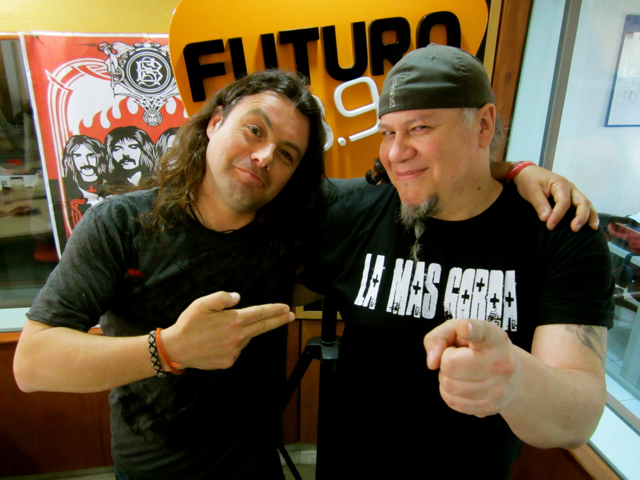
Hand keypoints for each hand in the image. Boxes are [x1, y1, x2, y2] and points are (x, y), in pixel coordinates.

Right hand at [162, 291, 294, 369]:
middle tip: (291, 316)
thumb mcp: (202, 303)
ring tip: (220, 330)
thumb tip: (238, 298)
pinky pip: (236, 349)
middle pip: (263, 327)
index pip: (260, 313)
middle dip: (278, 320)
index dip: (274, 310)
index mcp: (233, 321)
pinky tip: (216, 342)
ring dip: (242, 332)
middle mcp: (237, 337)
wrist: (176, 349)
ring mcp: (234, 351)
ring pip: (245, 338)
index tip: (286, 308)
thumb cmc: (188, 324)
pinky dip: (232, 343)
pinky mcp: (229, 361)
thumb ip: (222, 298)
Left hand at [424, 319, 517, 416]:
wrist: (511, 377)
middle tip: (458, 357)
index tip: (464, 328)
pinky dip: (450, 392)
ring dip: (447, 377)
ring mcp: (497, 389)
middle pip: (450, 364)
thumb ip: (439, 336)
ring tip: (461, 371)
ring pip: (448, 385)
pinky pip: (451, 401)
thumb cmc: (479, 349)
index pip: (482, 333)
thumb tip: (432, 362)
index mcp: (494, 339)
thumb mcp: (458, 331)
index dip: (471, 330)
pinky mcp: (490, 408)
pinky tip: (463, 384)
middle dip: (446, 360)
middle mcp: (501, 363)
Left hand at [512, 165, 597, 231]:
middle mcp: (570, 187)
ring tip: (592, 228)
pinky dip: (588, 214)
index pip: (564, 202)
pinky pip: (583, 205)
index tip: (550, 226)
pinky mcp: (571, 197)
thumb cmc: (529, 181)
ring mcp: (572, 192)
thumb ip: (540, 204)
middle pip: (582, 202)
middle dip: (581, 216)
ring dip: (590, 216)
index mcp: (560, 184)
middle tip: (575, 229)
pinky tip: (590, 224)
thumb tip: (547, 219)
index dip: (558, 215)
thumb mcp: (531, 191)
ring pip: (586, 203)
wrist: (528, 173)